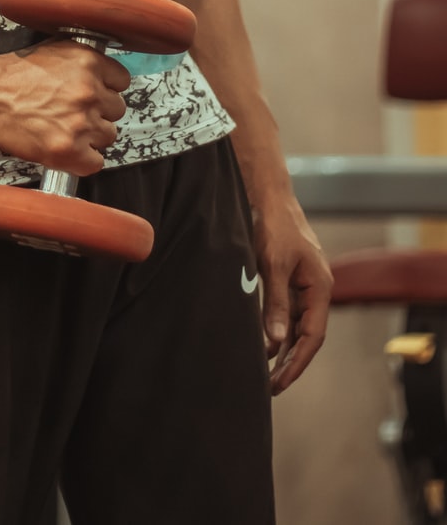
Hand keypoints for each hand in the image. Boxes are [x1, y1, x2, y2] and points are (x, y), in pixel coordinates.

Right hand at [0, 39, 130, 176]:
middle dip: (97, 112)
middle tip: (73, 113)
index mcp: (88, 62)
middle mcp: (89, 91)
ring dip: (90, 135)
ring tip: (64, 130)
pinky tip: (64, 148)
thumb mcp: (54, 51)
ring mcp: (81, 122)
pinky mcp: (69, 150)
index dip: (105, 88)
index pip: (121, 81)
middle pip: (116, 110)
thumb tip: (103, 78)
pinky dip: (82, 159)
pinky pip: (95, 162)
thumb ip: (83, 63)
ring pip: (108, 136)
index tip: (93, 94)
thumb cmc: (10, 74)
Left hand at [254, 191, 332, 393]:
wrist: (270, 197)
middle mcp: (316, 289)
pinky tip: (264, 344)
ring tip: (266, 373)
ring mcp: (304, 285)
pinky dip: (277, 330)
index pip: (313, 336)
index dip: (298, 362)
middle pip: (307, 335)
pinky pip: (287, 312)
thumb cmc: (275, 227)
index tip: (281, 381)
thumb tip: (278, 341)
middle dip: (291, 362)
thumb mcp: (273, 265)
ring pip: (297, 326)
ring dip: (284, 349)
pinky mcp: (290, 279)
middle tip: (271, 387)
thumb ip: (276, 303)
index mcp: (320, 287)